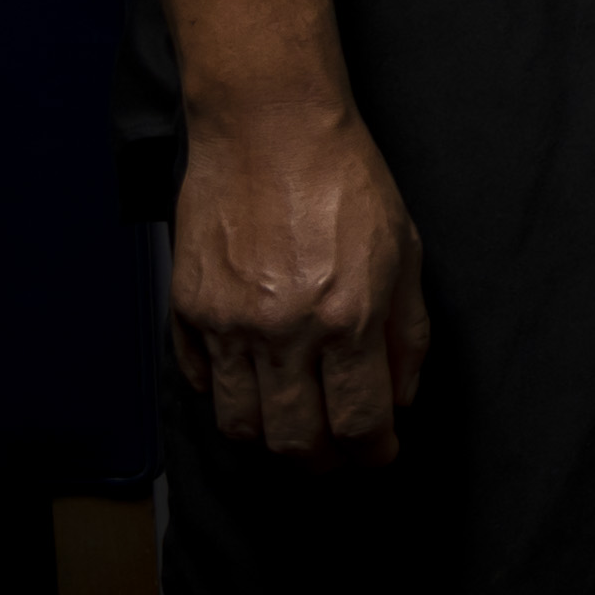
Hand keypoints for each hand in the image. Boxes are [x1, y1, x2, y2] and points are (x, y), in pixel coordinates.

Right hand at [169, 99, 428, 463]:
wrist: (270, 131)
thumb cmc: (346, 182)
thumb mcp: (406, 253)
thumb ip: (407, 334)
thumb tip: (401, 398)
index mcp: (348, 317)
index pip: (359, 421)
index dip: (372, 453)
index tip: (378, 456)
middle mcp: (284, 331)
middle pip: (294, 440)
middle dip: (321, 463)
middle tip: (336, 460)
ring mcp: (227, 325)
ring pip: (240, 425)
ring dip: (270, 443)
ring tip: (294, 434)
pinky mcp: (187, 311)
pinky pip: (200, 383)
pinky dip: (225, 400)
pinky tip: (252, 392)